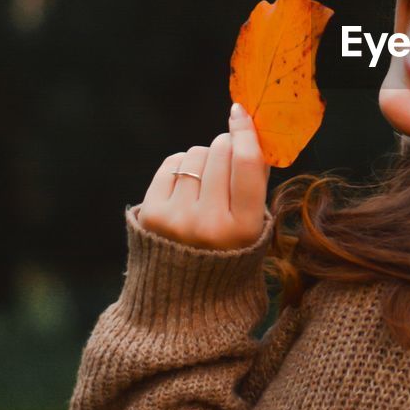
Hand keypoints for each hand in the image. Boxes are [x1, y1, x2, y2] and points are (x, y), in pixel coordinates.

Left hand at [138, 102, 270, 249]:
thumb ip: (257, 181)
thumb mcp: (254, 226)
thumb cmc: (228, 251)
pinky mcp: (152, 214)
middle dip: (226, 146)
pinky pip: (172, 163)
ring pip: (195, 154)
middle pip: (220, 152)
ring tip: (205, 183)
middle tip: (227, 158)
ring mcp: (177, 219)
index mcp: (244, 229)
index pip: (247, 164)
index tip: (240, 113)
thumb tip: (253, 133)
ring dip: (204, 158)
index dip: (245, 133)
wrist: (183, 296)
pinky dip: (182, 166)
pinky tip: (186, 185)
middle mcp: (209, 224)